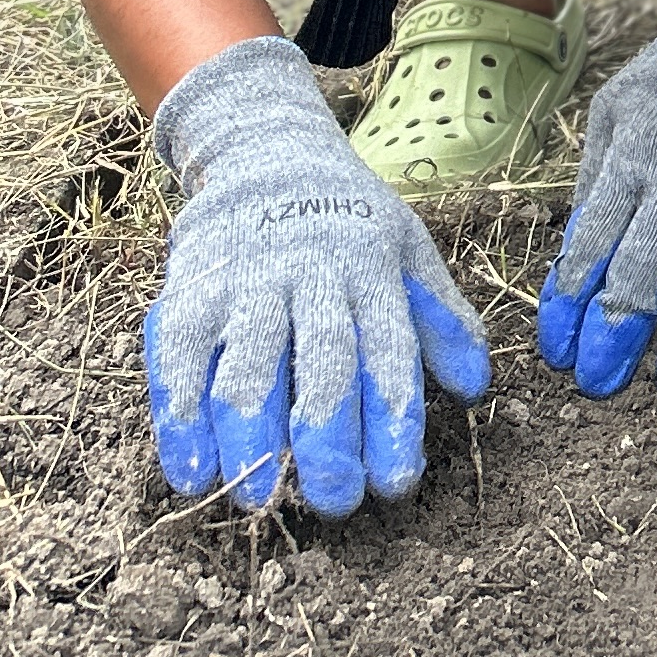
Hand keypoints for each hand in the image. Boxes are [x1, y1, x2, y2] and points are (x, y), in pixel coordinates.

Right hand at [143, 35, 490, 514]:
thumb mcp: (406, 252)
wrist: (264, 155)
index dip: (393, 417)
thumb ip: (440, 319)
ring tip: (260, 499)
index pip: (388, 347)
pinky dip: (180, 416)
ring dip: (252, 434)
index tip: (397, 482)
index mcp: (370, 267)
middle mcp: (308, 272)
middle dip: (328, 433)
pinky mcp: (188, 293)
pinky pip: (180, 358)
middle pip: (320, 357)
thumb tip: (476, 388)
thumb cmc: (348, 225)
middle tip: (334, 501)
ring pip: (247, 362)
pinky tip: (190, 470)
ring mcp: (244, 281)